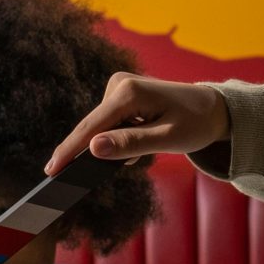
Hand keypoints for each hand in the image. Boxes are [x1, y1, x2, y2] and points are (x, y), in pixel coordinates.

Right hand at [45, 73, 228, 174]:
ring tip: (141, 154)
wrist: (213, 108)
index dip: (69, 151)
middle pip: (91, 127)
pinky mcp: (121, 96)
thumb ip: (131, 144)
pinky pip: (109, 125)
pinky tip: (139, 145)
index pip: (92, 127)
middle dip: (77, 153)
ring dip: (110, 148)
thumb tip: (93, 149)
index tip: (51, 171)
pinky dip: (117, 141)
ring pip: (100, 128)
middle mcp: (119, 83)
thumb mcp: (168, 139)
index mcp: (129, 91)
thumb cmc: (196, 123)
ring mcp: (118, 87)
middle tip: (56, 180)